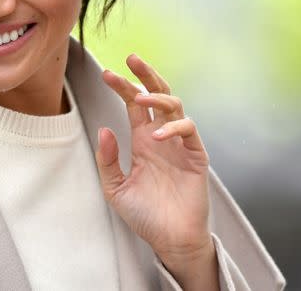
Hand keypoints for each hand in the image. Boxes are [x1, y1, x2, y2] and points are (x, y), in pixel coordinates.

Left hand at [95, 54, 217, 289]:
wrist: (170, 241)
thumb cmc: (145, 215)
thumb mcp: (115, 189)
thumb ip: (107, 160)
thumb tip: (104, 128)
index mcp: (142, 140)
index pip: (133, 104)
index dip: (122, 87)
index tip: (106, 73)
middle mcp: (161, 136)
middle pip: (156, 94)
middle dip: (145, 74)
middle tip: (132, 59)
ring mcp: (179, 144)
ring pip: (174, 105)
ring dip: (156, 97)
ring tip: (138, 99)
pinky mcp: (196, 155)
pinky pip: (189, 129)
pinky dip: (173, 126)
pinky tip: (157, 134)